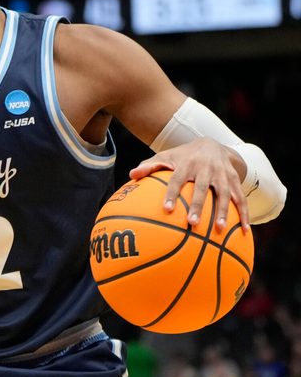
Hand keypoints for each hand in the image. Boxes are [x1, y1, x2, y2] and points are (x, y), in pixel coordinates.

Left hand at [129, 137, 249, 232]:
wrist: (213, 144)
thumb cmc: (183, 157)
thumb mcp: (166, 157)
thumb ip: (149, 166)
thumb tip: (131, 175)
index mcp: (187, 163)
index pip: (178, 179)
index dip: (173, 193)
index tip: (167, 209)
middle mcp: (206, 168)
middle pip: (202, 188)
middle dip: (198, 205)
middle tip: (192, 223)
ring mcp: (223, 174)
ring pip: (225, 194)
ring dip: (223, 211)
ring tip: (219, 229)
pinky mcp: (235, 180)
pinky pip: (242, 198)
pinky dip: (245, 214)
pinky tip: (245, 231)